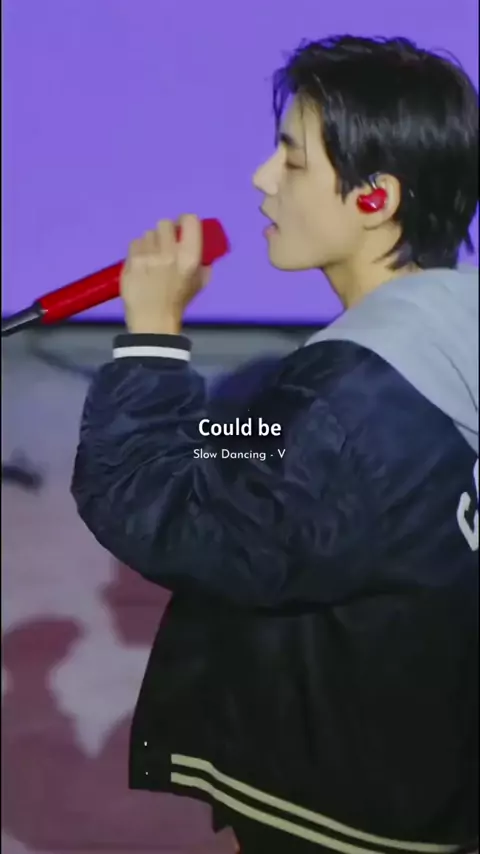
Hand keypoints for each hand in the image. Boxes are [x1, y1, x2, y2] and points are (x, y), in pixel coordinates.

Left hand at [120, 215, 211, 333]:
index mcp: (190, 257)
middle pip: (165, 223)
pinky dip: (137, 251)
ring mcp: (148, 256)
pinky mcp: (131, 261)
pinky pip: (134, 244)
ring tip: (151, 257)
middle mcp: (169, 252)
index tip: (183, 228)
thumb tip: (203, 251)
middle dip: (166, 232)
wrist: (153, 321)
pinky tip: (140, 263)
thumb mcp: (199, 283)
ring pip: (148, 233)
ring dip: (150, 242)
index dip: (186, 221)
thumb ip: (203, 264)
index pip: (190, 220)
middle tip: (165, 244)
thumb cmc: (178, 303)